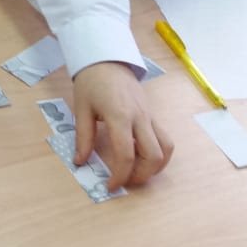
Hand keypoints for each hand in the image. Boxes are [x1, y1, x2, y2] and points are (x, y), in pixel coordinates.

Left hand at [72, 62, 173, 190]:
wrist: (107, 60)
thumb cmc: (91, 83)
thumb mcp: (81, 109)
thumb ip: (83, 137)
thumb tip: (80, 162)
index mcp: (119, 116)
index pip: (126, 154)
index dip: (120, 175)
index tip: (110, 186)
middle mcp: (140, 118)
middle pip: (153, 156)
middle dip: (140, 176)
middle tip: (124, 181)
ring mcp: (150, 116)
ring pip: (166, 149)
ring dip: (155, 167)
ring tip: (136, 173)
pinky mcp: (153, 115)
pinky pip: (165, 139)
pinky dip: (160, 154)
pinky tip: (144, 159)